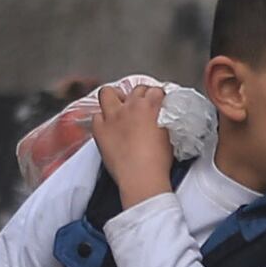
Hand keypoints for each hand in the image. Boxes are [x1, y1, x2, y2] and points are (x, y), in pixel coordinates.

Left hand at [92, 77, 177, 204]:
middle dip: (139, 95)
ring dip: (114, 97)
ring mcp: (113, 117)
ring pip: (108, 93)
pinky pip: (96, 116)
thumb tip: (161, 118)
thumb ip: (164, 120)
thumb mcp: (169, 135)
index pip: (155, 90)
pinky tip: (107, 126)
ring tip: (118, 105)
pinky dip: (101, 119)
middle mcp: (130, 107)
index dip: (157, 96)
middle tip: (141, 105)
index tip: (157, 101)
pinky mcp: (99, 130)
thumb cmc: (157, 162)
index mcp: (151, 106)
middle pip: (135, 89)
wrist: (141, 177)